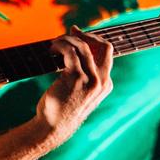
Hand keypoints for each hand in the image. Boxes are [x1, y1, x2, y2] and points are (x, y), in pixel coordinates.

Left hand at [35, 26, 113, 146]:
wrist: (54, 126)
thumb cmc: (63, 108)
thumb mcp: (80, 91)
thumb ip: (84, 74)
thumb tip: (76, 49)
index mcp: (105, 84)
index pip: (108, 52)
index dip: (94, 39)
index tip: (78, 34)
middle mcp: (102, 81)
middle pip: (102, 46)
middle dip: (85, 35)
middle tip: (68, 32)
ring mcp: (90, 80)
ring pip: (83, 47)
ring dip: (68, 39)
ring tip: (55, 42)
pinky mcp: (75, 78)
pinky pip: (70, 52)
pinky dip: (60, 45)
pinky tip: (51, 48)